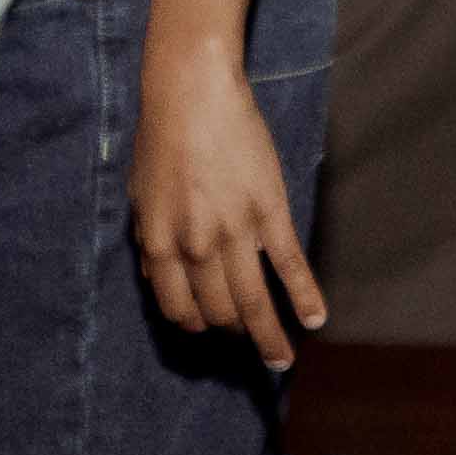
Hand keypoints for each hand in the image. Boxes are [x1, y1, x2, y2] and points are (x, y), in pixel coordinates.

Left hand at [130, 46, 323, 369]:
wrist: (192, 92)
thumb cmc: (161, 139)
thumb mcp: (140, 195)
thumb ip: (149, 240)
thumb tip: (155, 275)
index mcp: (160, 244)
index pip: (177, 308)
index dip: (193, 323)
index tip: (207, 328)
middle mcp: (196, 247)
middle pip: (218, 311)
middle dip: (231, 331)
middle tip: (246, 337)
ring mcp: (235, 233)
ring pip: (253, 302)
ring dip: (268, 338)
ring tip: (280, 362)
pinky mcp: (269, 212)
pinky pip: (289, 266)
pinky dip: (303, 297)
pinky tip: (315, 319)